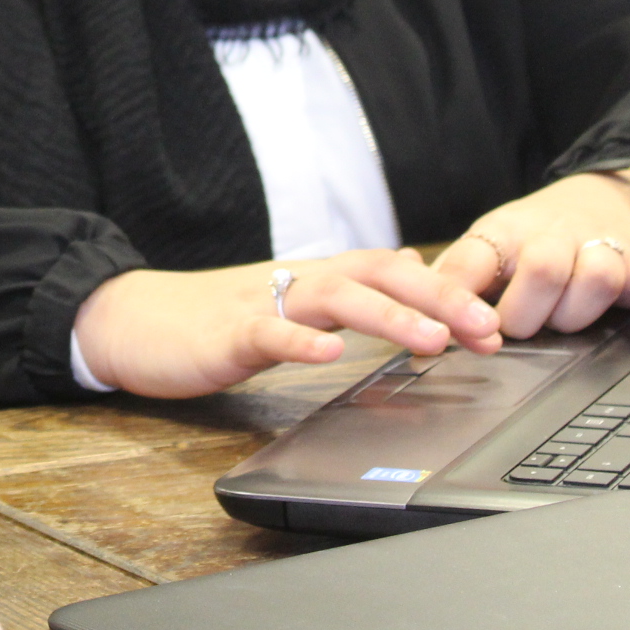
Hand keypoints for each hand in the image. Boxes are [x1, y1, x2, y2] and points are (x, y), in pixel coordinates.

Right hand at [73, 251, 503, 398]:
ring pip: (336, 298)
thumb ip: (347, 293)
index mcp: (316, 279)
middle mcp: (297, 282)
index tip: (498, 322)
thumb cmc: (211, 321)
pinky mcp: (225, 333)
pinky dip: (301, 342)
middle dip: (441, 299)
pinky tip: (329, 357)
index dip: (449, 291)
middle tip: (490, 328)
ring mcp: (262, 304)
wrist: (131, 320)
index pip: (393, 272)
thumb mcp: (290, 306)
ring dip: (390, 318)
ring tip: (434, 342)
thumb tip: (408, 277)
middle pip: (378, 274)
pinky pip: (268, 332)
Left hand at [434, 172, 629, 337]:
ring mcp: (603, 246)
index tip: (456, 330)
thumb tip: (407, 315)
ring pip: (596, 275)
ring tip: (569, 314)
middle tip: (521, 324)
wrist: (601, 196)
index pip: (472, 260)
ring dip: (581, 307)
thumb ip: (453, 280)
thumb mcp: (486, 247)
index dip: (459, 299)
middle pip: (541, 269)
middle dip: (528, 313)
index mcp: (504, 234)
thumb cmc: (531, 235)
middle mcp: (554, 236)